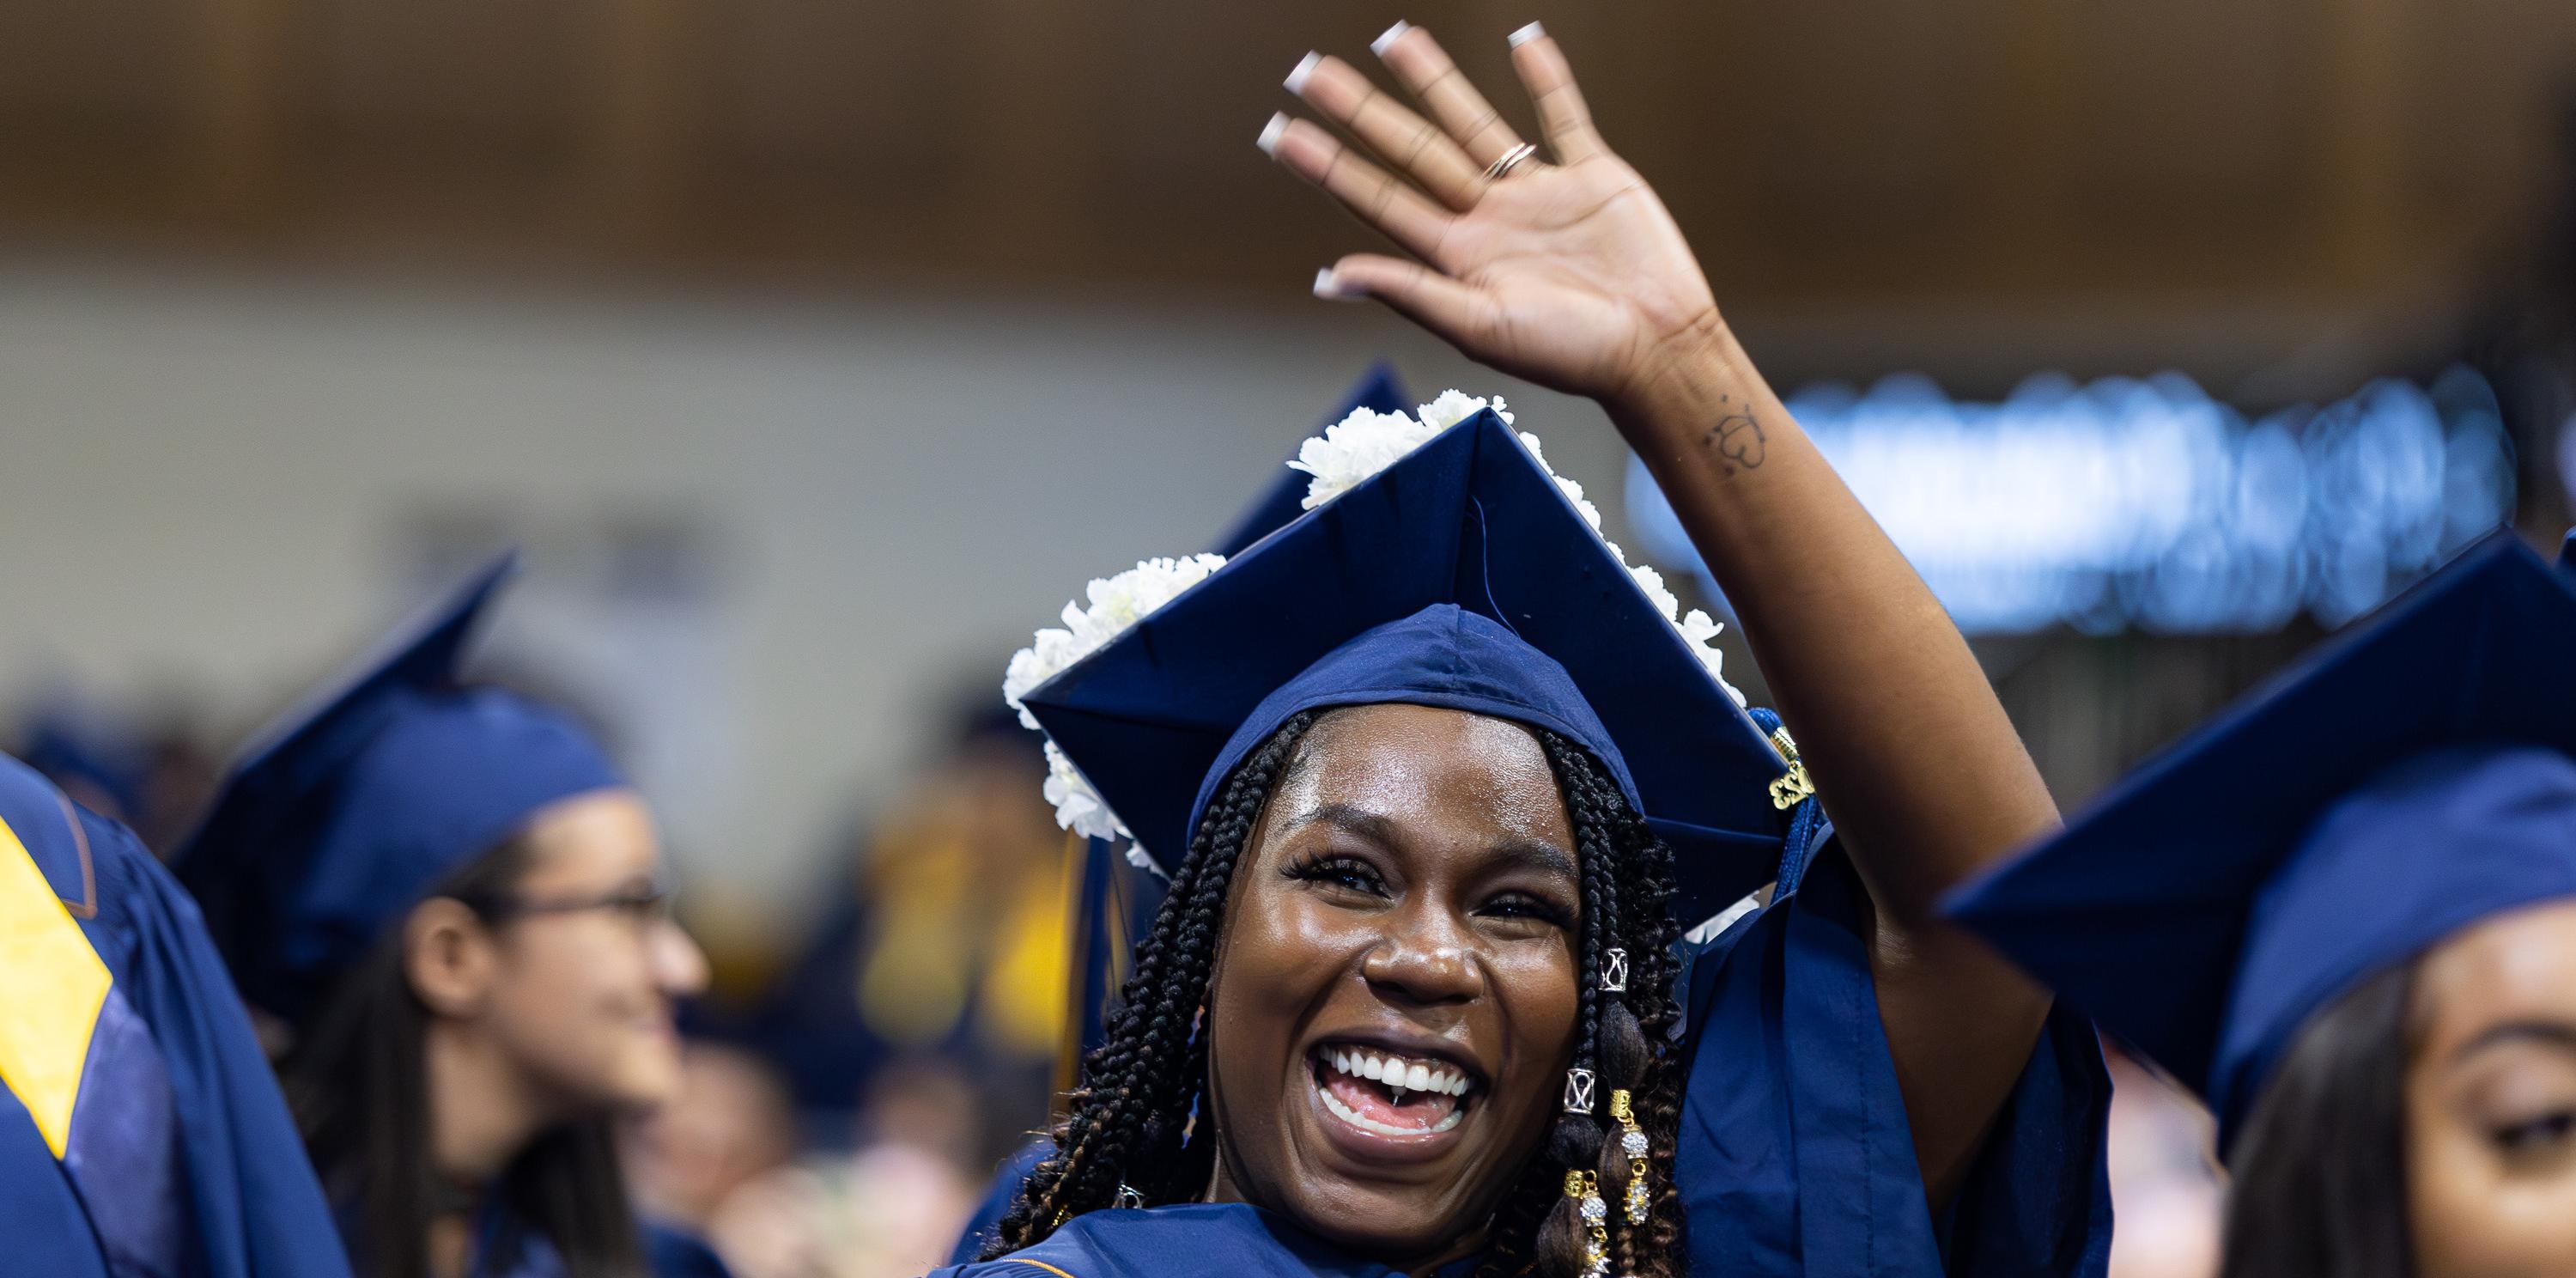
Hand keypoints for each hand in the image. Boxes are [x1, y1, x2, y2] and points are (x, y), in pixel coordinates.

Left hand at [1266, 23, 1722, 414]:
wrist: (1658, 349)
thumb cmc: (1571, 355)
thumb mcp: (1480, 329)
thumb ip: (1409, 294)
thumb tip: (1329, 279)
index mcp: (1456, 257)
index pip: (1377, 199)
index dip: (1327, 165)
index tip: (1279, 131)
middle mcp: (1488, 220)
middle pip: (1413, 150)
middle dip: (1361, 110)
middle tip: (1309, 69)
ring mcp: (1537, 195)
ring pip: (1475, 123)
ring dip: (1435, 80)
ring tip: (1394, 38)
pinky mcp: (1593, 177)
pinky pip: (1563, 117)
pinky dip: (1546, 78)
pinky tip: (1523, 39)